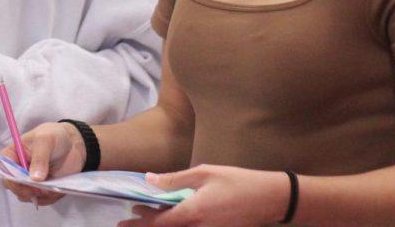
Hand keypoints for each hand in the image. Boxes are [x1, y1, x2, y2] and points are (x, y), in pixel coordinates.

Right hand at [0, 121, 86, 206]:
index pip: (3, 169)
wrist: (73, 144)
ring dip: (39, 195)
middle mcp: (17, 170)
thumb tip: (34, 179)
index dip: (11, 177)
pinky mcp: (41, 189)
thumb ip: (39, 158)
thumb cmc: (54, 136)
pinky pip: (41, 200)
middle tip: (40, 188)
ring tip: (52, 186)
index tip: (25, 181)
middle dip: (26, 189)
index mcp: (13, 154)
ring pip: (26, 196)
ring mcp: (29, 181)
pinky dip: (49, 198)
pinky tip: (57, 188)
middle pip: (13, 186)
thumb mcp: (45, 140)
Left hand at [117, 165, 290, 226]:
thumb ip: (175, 179)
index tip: (125, 220)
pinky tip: (172, 217)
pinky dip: (178, 225)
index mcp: (194, 212)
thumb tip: (149, 180)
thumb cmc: (237, 181)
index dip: (141, 223)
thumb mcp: (204, 173)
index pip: (160, 223)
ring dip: (162, 226)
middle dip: (146, 226)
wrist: (270, 199)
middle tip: (127, 222)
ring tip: (146, 217)